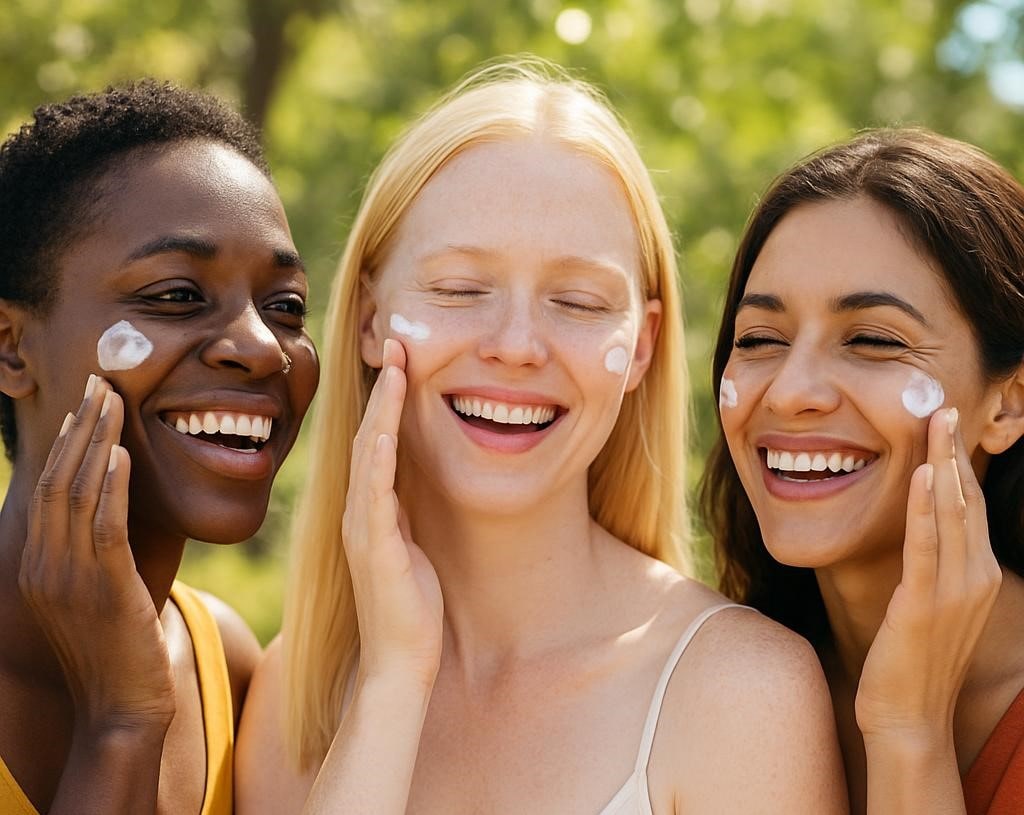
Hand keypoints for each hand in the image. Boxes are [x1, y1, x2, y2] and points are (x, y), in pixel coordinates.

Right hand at [19, 374, 175, 734]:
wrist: (120, 711)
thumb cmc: (114, 654)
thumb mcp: (93, 599)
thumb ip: (91, 558)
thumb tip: (109, 518)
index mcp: (38, 567)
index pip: (47, 490)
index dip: (66, 443)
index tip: (85, 405)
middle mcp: (44, 567)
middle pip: (55, 480)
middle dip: (78, 428)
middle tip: (98, 384)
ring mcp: (69, 578)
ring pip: (75, 493)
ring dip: (94, 441)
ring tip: (111, 400)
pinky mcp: (103, 588)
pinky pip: (102, 526)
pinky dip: (109, 485)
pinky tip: (120, 453)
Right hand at [342, 339, 442, 689]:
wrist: (401, 662)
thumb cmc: (411, 607)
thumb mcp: (409, 546)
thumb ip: (402, 512)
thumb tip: (408, 480)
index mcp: (371, 509)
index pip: (376, 442)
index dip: (387, 400)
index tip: (401, 359)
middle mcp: (360, 512)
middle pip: (368, 437)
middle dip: (383, 389)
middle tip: (395, 342)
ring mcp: (364, 530)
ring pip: (369, 457)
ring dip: (381, 411)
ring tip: (393, 369)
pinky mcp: (376, 550)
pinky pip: (375, 498)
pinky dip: (377, 462)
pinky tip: (383, 433)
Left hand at [856, 407, 1000, 746]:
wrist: (908, 716)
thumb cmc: (910, 659)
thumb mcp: (927, 603)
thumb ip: (929, 566)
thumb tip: (916, 532)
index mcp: (976, 573)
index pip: (969, 506)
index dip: (958, 463)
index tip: (945, 423)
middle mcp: (975, 576)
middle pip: (967, 499)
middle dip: (955, 451)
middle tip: (944, 404)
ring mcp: (955, 590)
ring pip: (953, 513)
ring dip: (944, 463)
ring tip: (938, 421)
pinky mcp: (925, 604)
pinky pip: (927, 546)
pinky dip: (927, 507)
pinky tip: (924, 475)